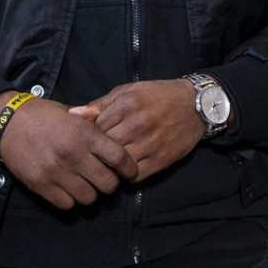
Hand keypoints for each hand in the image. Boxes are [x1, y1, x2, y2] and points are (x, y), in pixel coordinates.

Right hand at [0, 96, 140, 208]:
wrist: (8, 122)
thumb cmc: (45, 116)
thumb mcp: (74, 114)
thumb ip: (95, 128)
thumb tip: (118, 139)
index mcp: (84, 134)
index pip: (119, 158)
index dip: (129, 169)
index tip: (129, 172)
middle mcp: (73, 154)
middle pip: (108, 184)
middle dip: (110, 183)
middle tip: (105, 178)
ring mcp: (56, 172)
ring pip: (89, 198)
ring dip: (90, 193)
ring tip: (86, 184)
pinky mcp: (41, 185)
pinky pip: (67, 204)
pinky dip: (70, 199)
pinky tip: (68, 188)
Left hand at [69, 80, 203, 180]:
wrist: (195, 105)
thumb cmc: (157, 96)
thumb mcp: (127, 92)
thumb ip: (100, 104)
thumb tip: (72, 114)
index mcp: (127, 105)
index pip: (95, 128)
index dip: (88, 136)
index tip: (87, 139)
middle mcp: (138, 125)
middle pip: (104, 147)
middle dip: (96, 152)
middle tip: (92, 155)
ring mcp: (150, 144)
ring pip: (118, 164)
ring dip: (110, 166)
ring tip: (106, 164)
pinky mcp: (161, 160)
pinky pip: (135, 175)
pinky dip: (126, 175)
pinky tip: (123, 169)